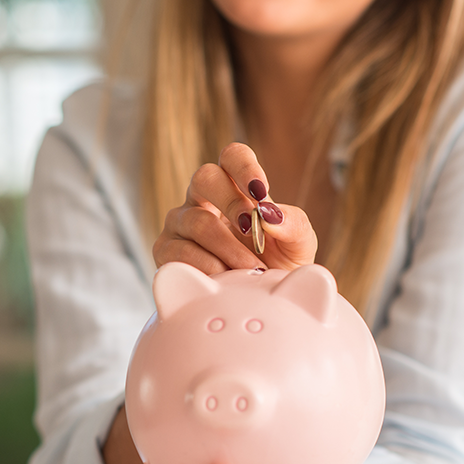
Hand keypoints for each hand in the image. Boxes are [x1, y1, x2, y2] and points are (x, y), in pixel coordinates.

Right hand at [152, 143, 317, 274]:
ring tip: (250, 270)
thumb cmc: (277, 267)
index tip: (260, 191)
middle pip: (205, 177)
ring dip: (227, 248)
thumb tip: (271, 214)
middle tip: (253, 230)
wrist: (258, 306)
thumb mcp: (298, 246)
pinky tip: (225, 280)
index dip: (244, 167)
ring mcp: (180, 224)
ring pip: (196, 221)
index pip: (232, 157)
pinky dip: (207, 268)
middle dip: (231, 203)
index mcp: (234, 187)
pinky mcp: (165, 252)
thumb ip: (294, 224)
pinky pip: (179, 253)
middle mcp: (201, 199)